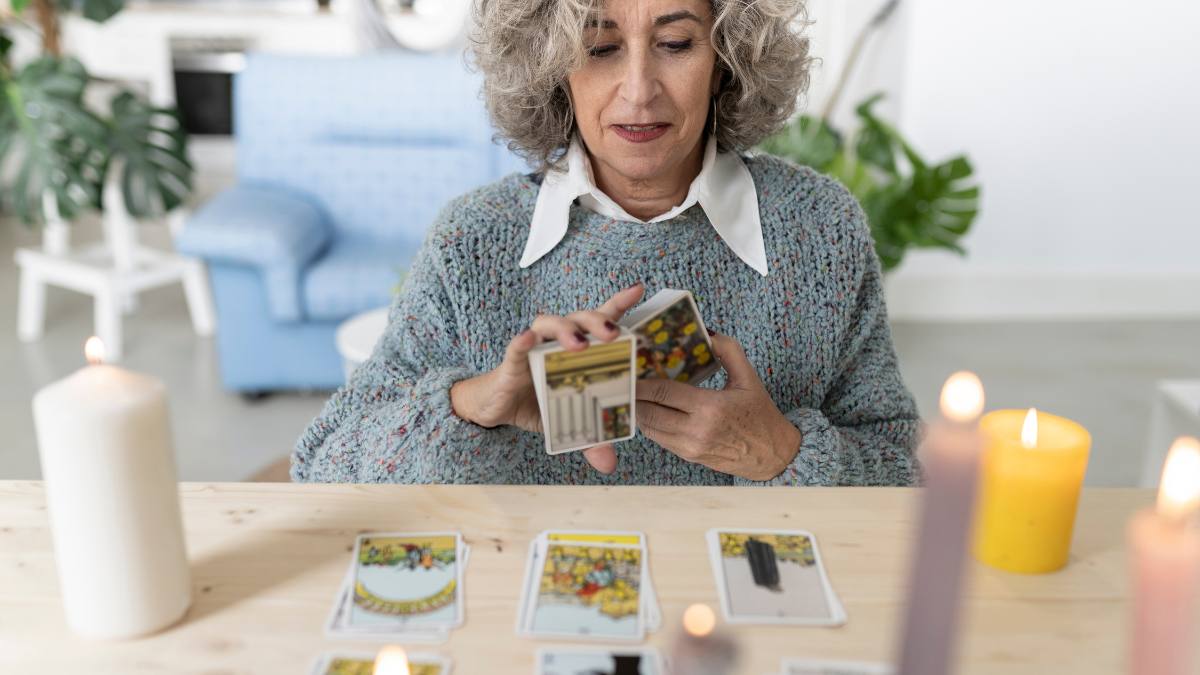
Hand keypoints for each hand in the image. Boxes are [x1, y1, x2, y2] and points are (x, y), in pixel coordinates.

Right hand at [449, 282, 646, 473]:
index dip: (618, 304)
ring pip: (550, 323)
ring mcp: (534, 348)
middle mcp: (557, 342)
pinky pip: (517, 346)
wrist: (494, 408)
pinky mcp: (512, 361)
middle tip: (614, 333)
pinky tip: (528, 339)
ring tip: (579, 344)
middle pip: (580, 319)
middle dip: (599, 321)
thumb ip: (590, 438)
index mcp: (576, 351)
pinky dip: (523, 341)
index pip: (600, 322)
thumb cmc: (535, 403)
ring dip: (566, 330)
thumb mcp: (567, 422)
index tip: (637, 289)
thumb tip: (608, 463)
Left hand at [635, 332, 801, 480]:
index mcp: (710, 408)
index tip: (630, 368)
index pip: (664, 392)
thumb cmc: (760, 414)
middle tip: (621, 379)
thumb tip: (707, 332)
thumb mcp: (749, 378)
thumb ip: (729, 351)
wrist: (772, 455)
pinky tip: (645, 408)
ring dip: (636, 410)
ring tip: (628, 392)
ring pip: (649, 427)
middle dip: (632, 395)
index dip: (642, 381)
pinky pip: (658, 438)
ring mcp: (689, 447)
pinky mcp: (687, 456)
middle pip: (649, 411)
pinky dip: (648, 423)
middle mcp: (696, 430)